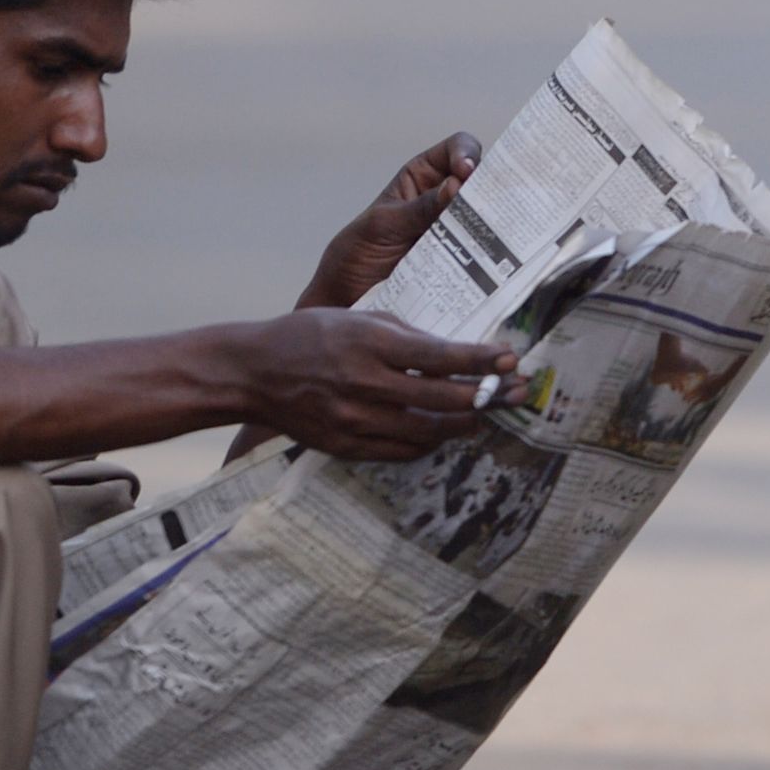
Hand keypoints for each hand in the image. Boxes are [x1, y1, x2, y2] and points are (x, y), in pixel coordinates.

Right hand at [226, 311, 521, 463]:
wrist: (253, 373)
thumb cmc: (308, 336)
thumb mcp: (357, 317)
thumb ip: (405, 335)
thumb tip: (451, 352)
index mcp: (369, 344)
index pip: (441, 356)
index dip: (482, 360)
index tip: (511, 358)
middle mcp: (365, 383)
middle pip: (443, 399)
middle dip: (488, 395)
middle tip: (517, 391)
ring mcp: (356, 420)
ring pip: (428, 431)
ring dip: (464, 423)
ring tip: (485, 413)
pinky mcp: (347, 446)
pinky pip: (402, 451)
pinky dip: (430, 442)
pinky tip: (444, 431)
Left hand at [296, 132, 483, 311]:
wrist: (345, 298)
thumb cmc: (356, 253)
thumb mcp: (383, 225)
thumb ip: (419, 208)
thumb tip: (456, 186)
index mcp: (422, 177)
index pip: (456, 149)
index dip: (466, 153)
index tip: (466, 172)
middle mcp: (443, 199)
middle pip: (481, 180)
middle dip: (490, 188)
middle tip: (491, 204)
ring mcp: (455, 231)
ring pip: (487, 217)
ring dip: (494, 223)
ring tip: (496, 233)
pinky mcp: (461, 262)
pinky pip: (484, 252)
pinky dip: (492, 253)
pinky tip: (494, 258)